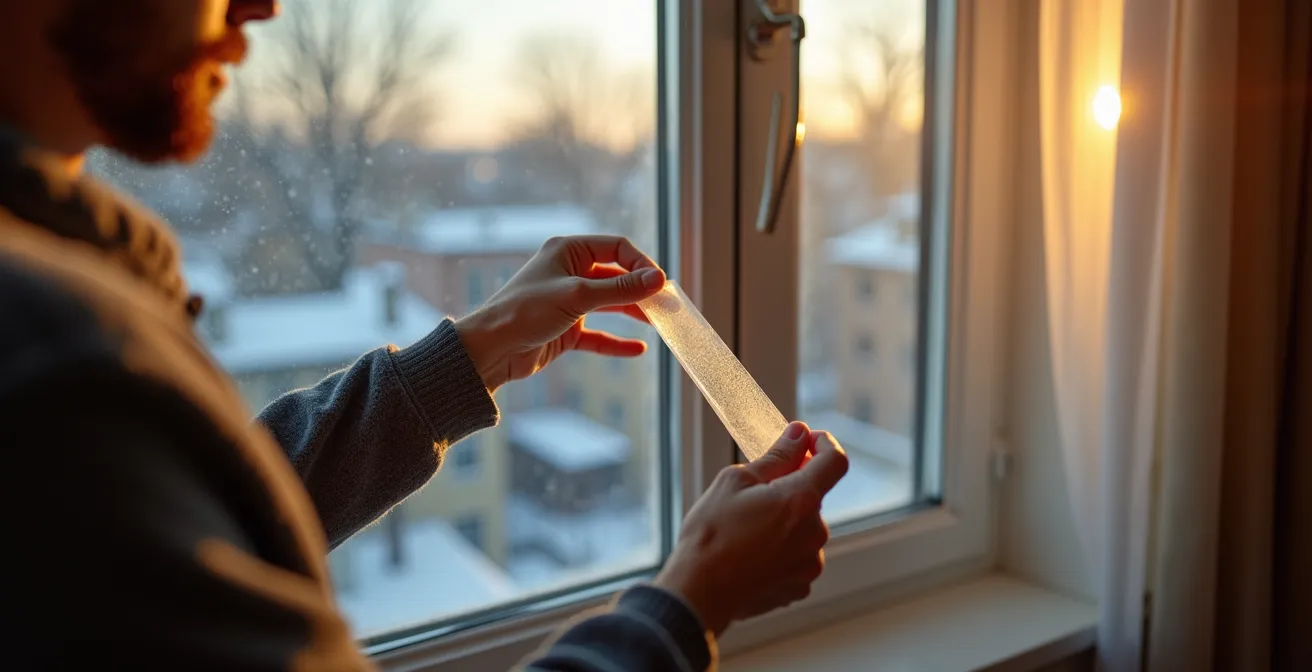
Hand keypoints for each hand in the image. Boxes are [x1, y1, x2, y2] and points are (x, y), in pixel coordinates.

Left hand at [453, 235, 665, 391]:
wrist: (490, 350)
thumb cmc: (525, 312)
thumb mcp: (578, 296)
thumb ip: (620, 289)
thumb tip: (658, 279)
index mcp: (568, 251)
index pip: (616, 248)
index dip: (641, 263)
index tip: (661, 283)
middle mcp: (569, 272)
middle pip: (617, 276)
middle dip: (642, 289)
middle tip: (667, 305)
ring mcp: (568, 301)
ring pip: (610, 303)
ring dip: (634, 312)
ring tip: (659, 323)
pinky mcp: (565, 329)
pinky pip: (598, 334)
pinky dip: (616, 341)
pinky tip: (638, 349)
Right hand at [654, 422, 849, 635]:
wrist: (698, 591)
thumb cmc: (711, 534)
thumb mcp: (736, 481)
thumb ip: (777, 456)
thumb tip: (799, 434)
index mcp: (801, 500)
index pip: (835, 461)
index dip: (823, 445)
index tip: (806, 442)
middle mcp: (814, 533)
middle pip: (812, 497)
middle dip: (789, 489)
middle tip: (752, 495)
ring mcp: (809, 562)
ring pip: (804, 528)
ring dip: (784, 521)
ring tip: (745, 531)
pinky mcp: (800, 586)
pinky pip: (797, 556)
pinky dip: (781, 549)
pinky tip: (751, 554)